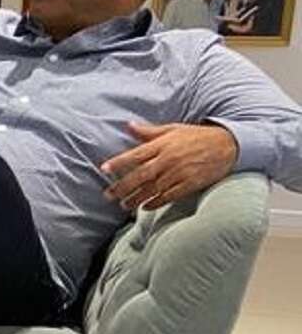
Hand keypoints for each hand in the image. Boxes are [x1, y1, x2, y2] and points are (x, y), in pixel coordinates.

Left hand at [101, 122, 237, 210]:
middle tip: (109, 195)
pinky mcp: (191, 184)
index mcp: (162, 145)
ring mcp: (180, 173)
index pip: (135, 155)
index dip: (119, 163)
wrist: (228, 145)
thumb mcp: (173, 129)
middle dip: (123, 186)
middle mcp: (168, 160)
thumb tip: (129, 126)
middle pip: (141, 175)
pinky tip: (146, 208)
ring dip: (136, 198)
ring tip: (123, 205)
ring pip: (153, 188)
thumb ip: (149, 131)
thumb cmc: (198, 136)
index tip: (104, 170)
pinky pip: (170, 196)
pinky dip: (157, 202)